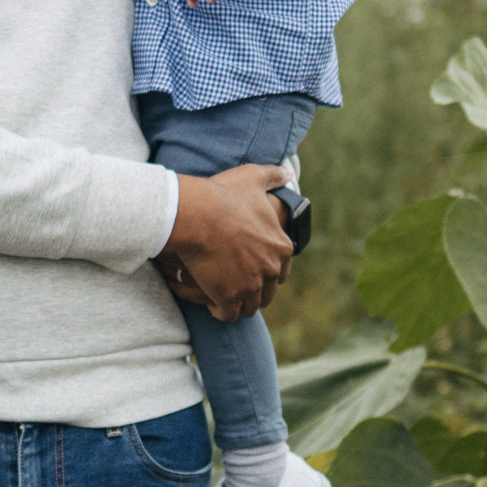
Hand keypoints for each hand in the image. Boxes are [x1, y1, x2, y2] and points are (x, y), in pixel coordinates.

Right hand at [160, 165, 294, 318]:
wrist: (197, 214)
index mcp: (281, 247)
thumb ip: (273, 176)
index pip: (282, 273)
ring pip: (249, 307)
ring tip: (222, 295)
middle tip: (233, 283)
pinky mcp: (229, 297)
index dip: (265, 272)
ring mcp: (251, 286)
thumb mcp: (253, 177)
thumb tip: (288, 172)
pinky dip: (221, 311)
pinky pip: (229, 315)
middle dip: (252, 291)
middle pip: (266, 293)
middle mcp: (271, 269)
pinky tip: (211, 302)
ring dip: (238, 303)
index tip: (249, 268)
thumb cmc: (223, 194)